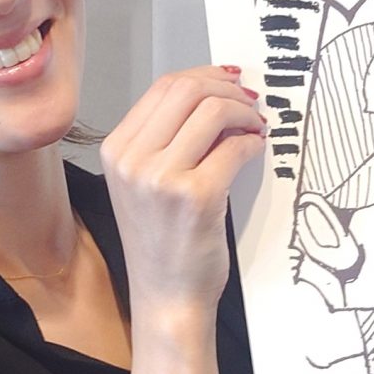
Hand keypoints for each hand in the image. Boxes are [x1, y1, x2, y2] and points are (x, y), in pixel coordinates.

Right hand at [101, 66, 265, 316]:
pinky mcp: (196, 196)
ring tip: (256, 126)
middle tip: (250, 102)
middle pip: (187, 90)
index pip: (163, 87)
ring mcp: (161, 178)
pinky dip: (252, 143)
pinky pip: (234, 147)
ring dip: (245, 113)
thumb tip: (214, 95)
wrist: (167, 296)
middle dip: (227, 88)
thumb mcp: (145, 184)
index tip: (229, 82)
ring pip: (213, 111)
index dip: (204, 76)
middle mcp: (133, 160)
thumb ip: (167, 140)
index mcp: (117, 150)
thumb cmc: (161, 244)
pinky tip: (256, 151)